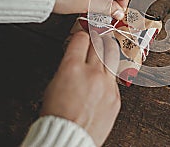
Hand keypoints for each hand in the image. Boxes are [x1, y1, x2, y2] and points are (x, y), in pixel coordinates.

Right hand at [41, 31, 120, 145]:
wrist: (69, 138)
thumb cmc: (56, 115)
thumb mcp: (53, 85)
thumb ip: (67, 67)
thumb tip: (76, 58)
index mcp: (71, 68)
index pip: (81, 39)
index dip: (81, 35)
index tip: (83, 34)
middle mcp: (91, 72)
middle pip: (99, 44)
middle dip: (98, 37)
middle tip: (98, 33)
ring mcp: (107, 84)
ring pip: (112, 56)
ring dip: (109, 48)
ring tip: (108, 44)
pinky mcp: (116, 96)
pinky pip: (115, 78)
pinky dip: (110, 73)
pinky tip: (107, 72)